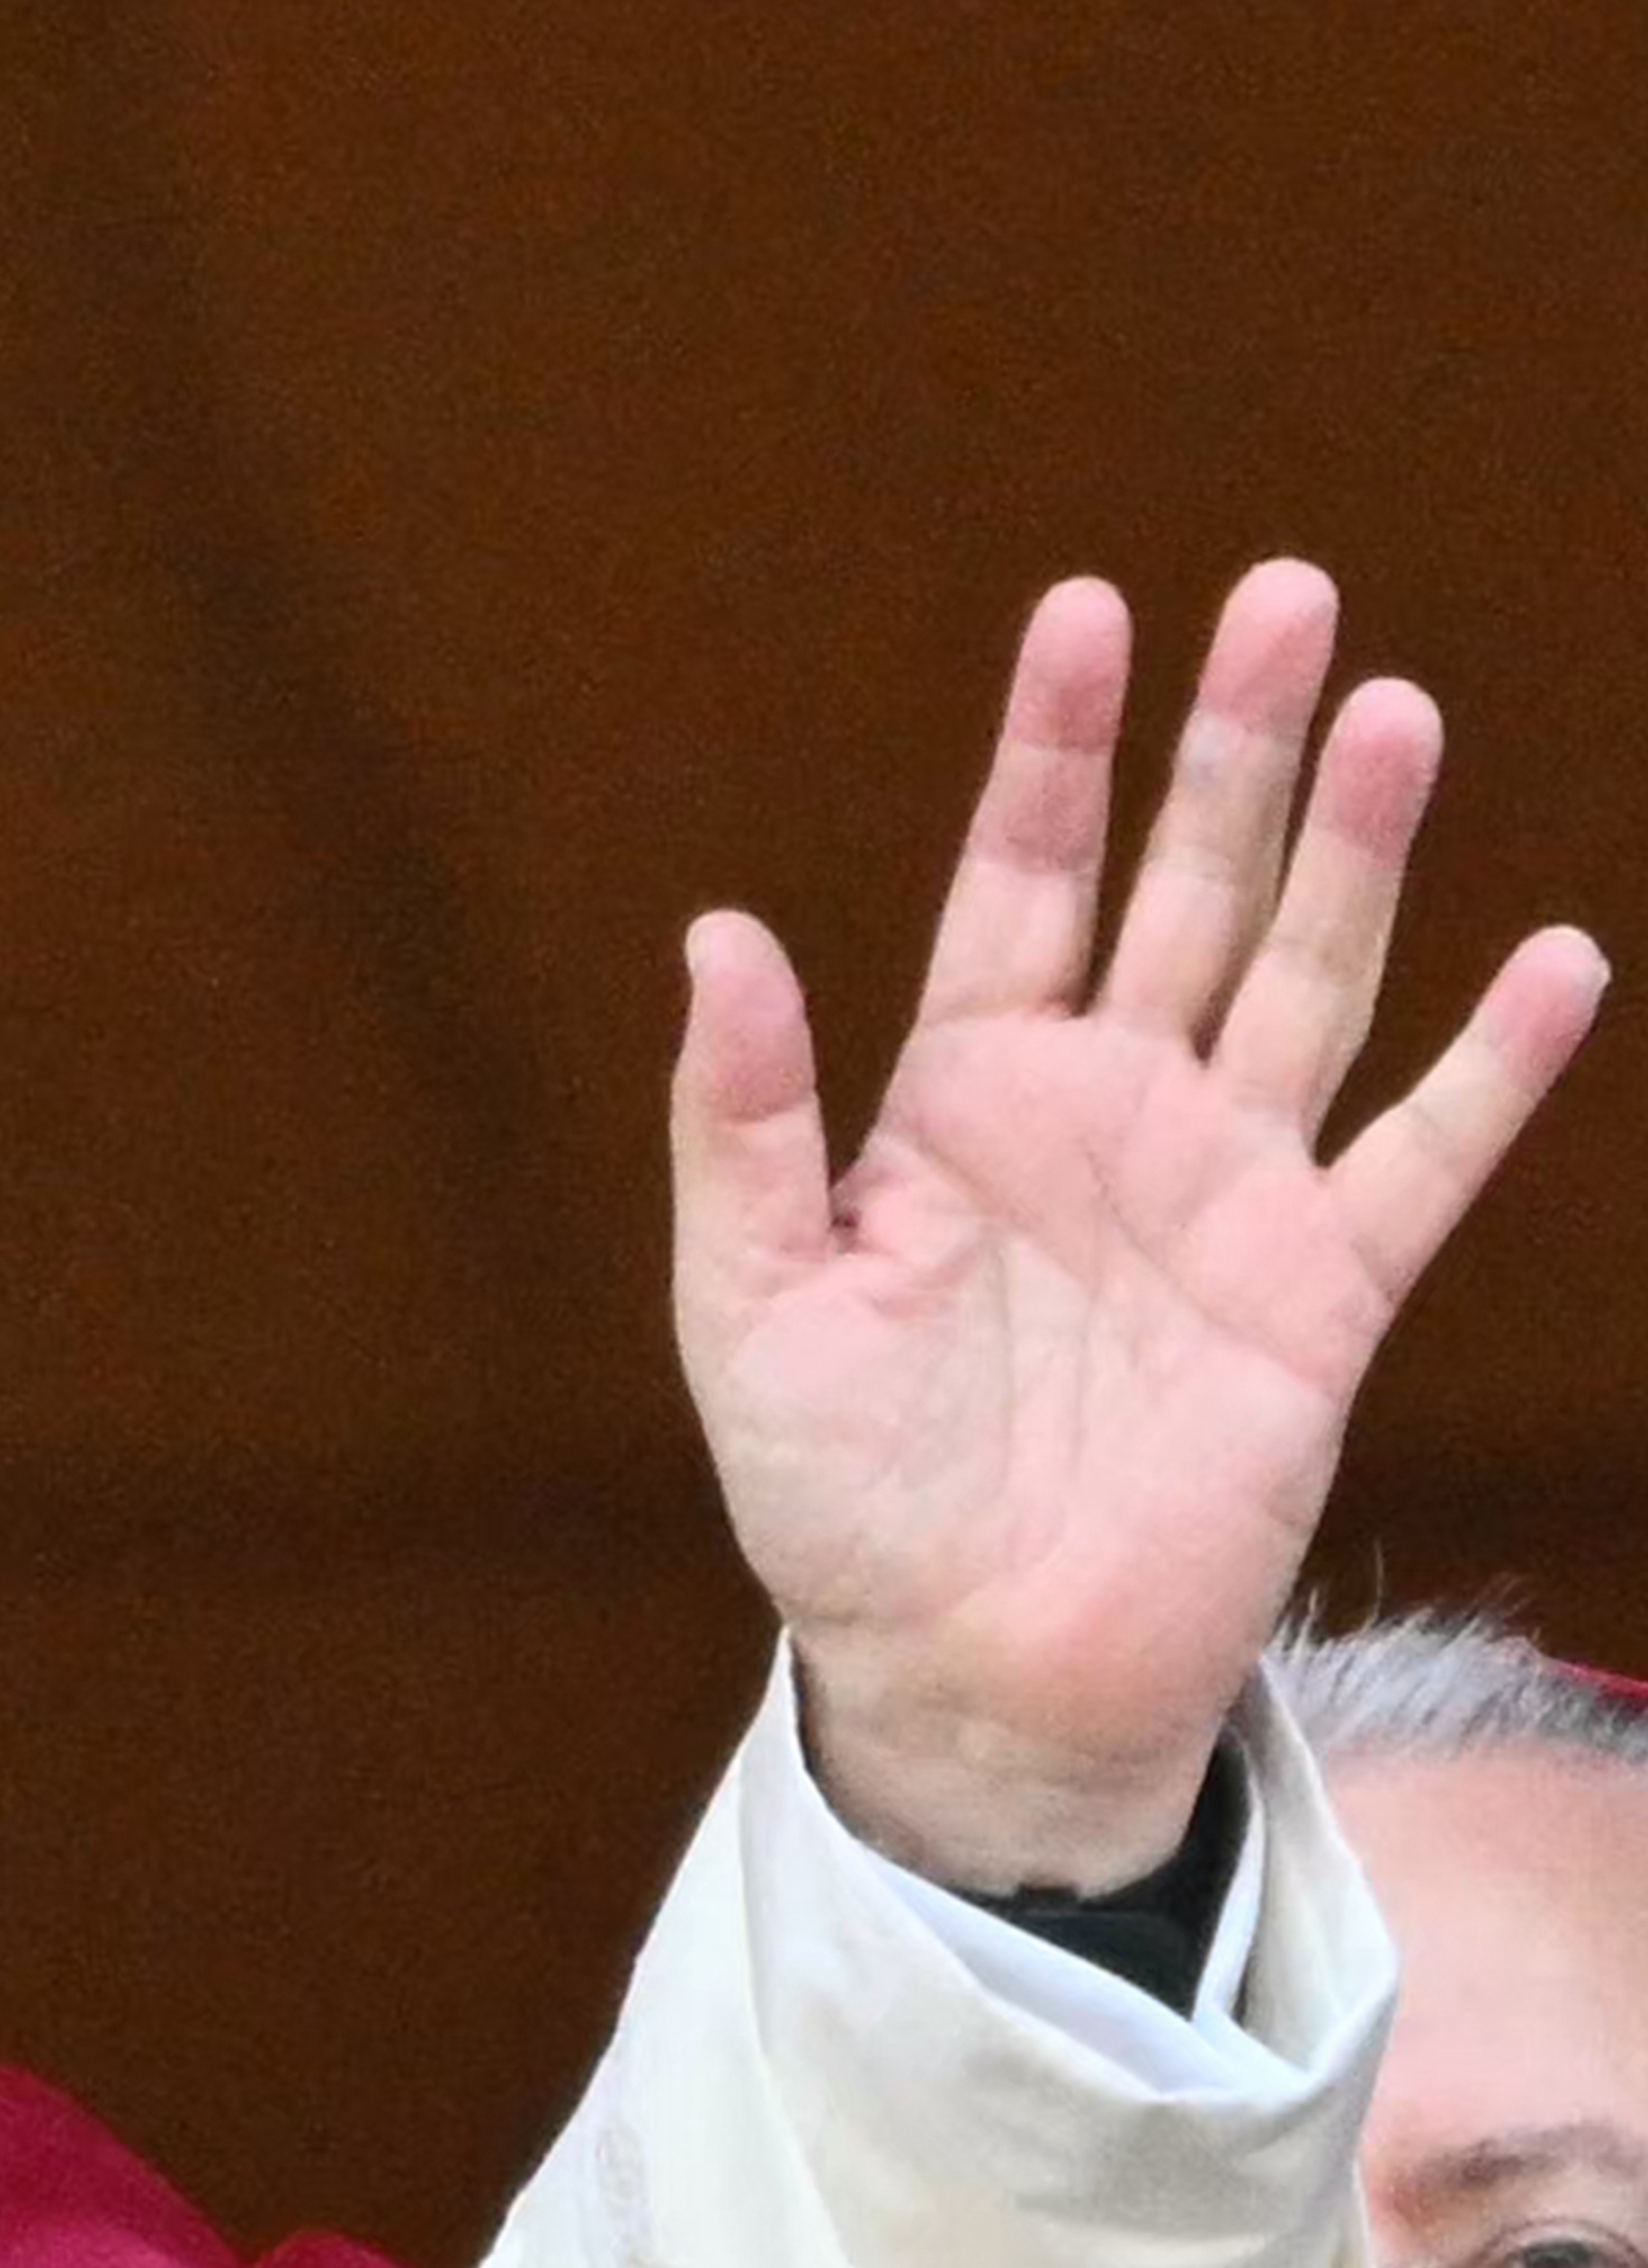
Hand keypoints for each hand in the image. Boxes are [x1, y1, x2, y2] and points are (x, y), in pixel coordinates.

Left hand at [675, 562, 1604, 1888]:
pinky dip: (1493, 1066)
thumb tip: (718, 935)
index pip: (1018, 880)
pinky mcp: (1319, 1296)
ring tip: (1393, 711)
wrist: (962, 1671)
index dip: (1054, 751)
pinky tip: (1550, 958)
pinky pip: (1421, 1157)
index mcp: (960, 1102)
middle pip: (1183, 889)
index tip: (1089, 611)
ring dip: (1354, 851)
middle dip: (1231, 750)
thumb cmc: (835, 1497)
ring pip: (1307, 977)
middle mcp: (1106, 1116)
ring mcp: (1225, 1194)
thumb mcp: (747, 1302)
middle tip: (1286, 596)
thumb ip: (743, 1122)